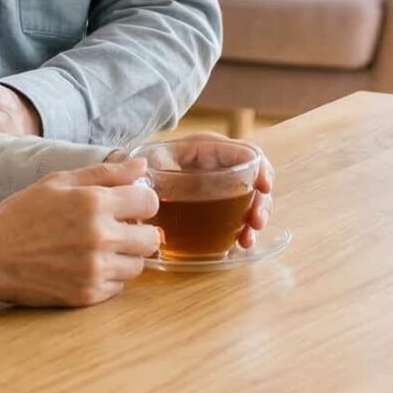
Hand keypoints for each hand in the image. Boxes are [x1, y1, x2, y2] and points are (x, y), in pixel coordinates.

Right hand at [0, 158, 162, 306]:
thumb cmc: (22, 214)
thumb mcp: (59, 182)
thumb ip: (105, 172)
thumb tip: (142, 165)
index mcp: (94, 203)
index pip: (150, 203)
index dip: (141, 202)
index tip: (129, 206)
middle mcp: (100, 237)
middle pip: (151, 238)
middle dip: (138, 231)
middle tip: (117, 229)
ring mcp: (95, 269)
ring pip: (138, 265)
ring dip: (124, 256)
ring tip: (98, 249)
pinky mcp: (87, 295)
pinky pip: (118, 287)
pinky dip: (108, 277)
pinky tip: (85, 266)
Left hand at [136, 136, 275, 249]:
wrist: (128, 184)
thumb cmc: (139, 168)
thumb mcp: (146, 163)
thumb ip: (148, 167)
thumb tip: (143, 172)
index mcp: (206, 149)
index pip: (244, 151)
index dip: (260, 166)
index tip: (264, 186)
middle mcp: (219, 167)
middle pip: (253, 179)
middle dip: (261, 200)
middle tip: (257, 222)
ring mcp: (219, 188)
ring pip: (249, 199)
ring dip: (254, 218)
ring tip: (247, 239)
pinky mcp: (215, 208)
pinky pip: (237, 216)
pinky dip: (243, 229)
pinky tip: (240, 243)